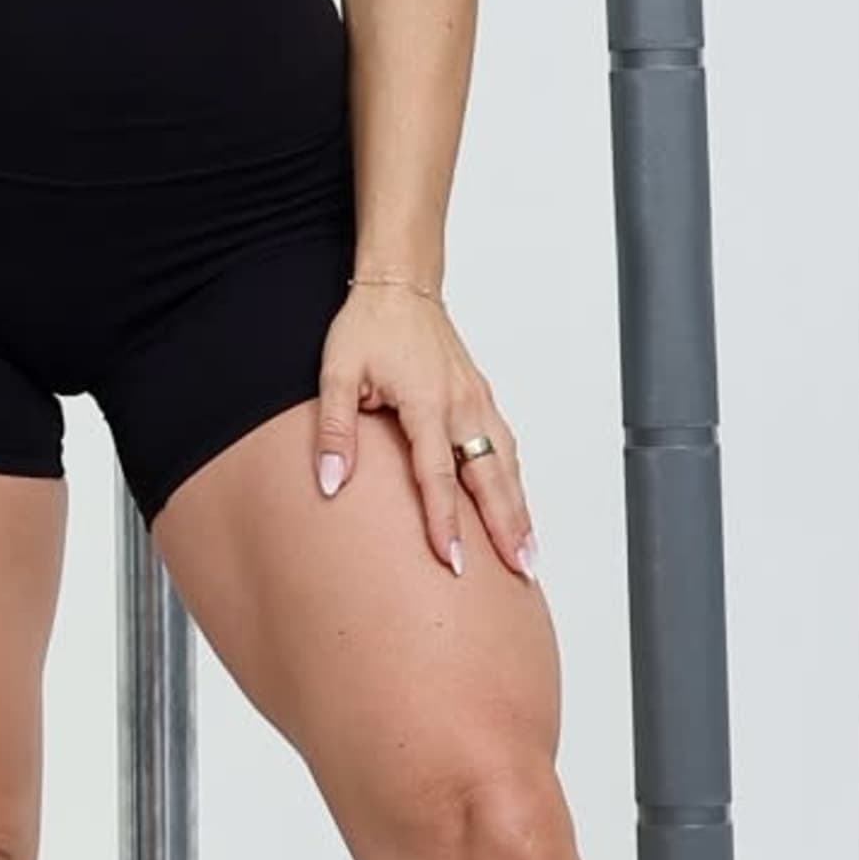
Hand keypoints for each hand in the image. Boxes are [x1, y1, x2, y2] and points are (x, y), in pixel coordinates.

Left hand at [315, 282, 538, 580]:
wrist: (400, 288)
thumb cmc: (367, 328)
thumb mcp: (336, 374)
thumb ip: (335, 431)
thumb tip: (330, 483)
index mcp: (427, 401)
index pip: (437, 475)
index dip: (445, 521)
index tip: (453, 559)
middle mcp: (462, 404)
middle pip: (490, 477)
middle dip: (506, 527)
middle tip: (519, 571)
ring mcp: (478, 401)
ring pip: (507, 465)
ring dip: (519, 510)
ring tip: (528, 554)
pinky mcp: (483, 398)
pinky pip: (507, 447)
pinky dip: (517, 482)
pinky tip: (518, 508)